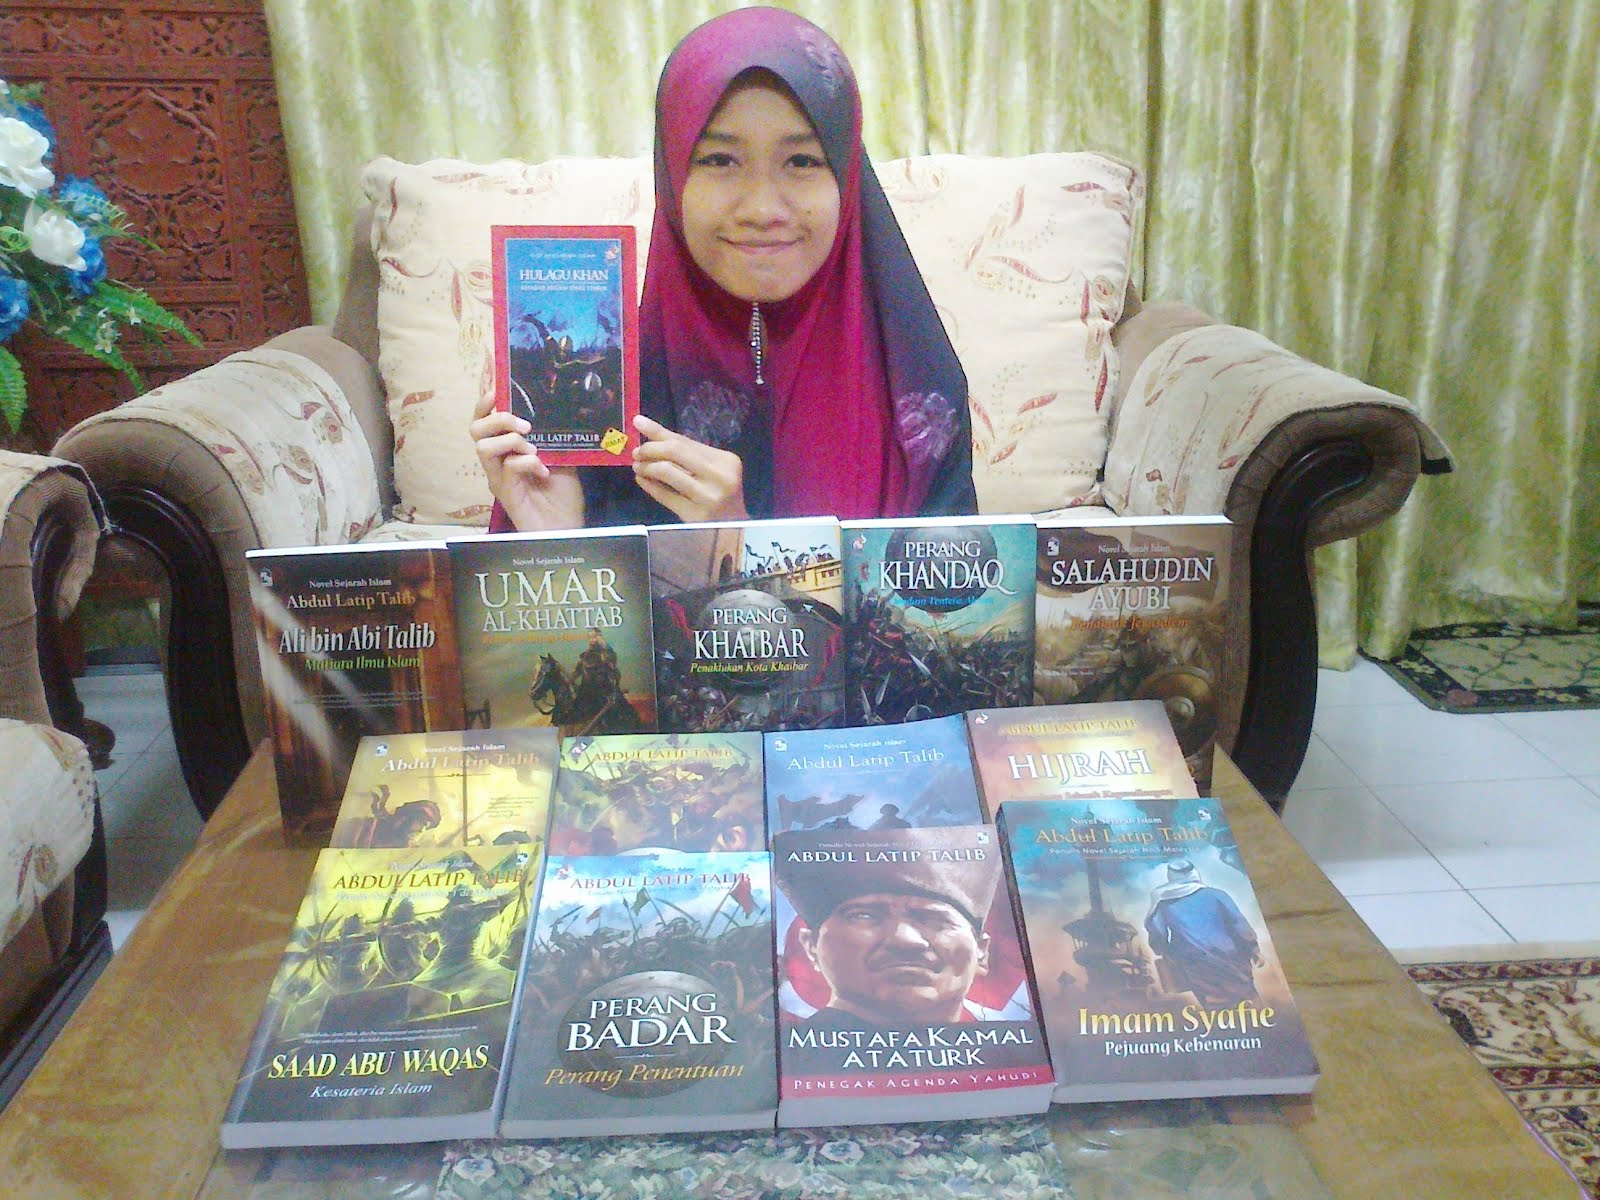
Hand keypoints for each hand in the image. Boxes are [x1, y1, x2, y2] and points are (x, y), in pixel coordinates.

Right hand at [470, 392, 583, 529]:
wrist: (567, 526)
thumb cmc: (562, 494)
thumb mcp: (561, 455)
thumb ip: (552, 434)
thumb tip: (556, 405)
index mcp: (507, 447)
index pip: (488, 416)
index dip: (485, 394)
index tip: (494, 371)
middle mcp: (497, 460)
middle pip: (475, 427)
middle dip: (497, 416)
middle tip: (524, 424)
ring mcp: (498, 476)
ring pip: (482, 446)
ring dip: (509, 440)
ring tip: (532, 446)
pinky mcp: (505, 493)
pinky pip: (507, 467)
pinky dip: (527, 462)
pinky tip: (543, 468)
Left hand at [631, 414, 748, 521]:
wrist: (734, 527)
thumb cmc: (720, 493)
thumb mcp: (711, 469)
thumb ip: (687, 452)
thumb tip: (650, 432)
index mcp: (726, 460)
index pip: (685, 441)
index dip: (658, 431)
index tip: (638, 422)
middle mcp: (719, 476)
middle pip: (675, 451)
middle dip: (650, 448)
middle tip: (637, 452)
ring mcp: (708, 496)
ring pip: (667, 471)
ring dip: (647, 466)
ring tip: (638, 466)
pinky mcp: (695, 515)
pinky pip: (665, 495)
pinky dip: (649, 485)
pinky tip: (642, 480)